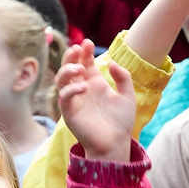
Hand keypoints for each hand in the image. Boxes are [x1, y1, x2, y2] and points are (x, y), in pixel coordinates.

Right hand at [53, 39, 135, 159]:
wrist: (116, 143)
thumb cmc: (121, 122)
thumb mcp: (127, 96)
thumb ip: (123, 77)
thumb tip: (111, 62)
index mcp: (94, 83)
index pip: (84, 62)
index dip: (84, 51)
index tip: (88, 43)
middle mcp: (82, 89)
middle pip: (69, 67)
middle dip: (71, 56)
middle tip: (77, 49)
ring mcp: (74, 100)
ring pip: (61, 79)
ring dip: (67, 70)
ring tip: (79, 68)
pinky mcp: (69, 112)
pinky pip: (64, 97)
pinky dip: (71, 90)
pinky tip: (84, 88)